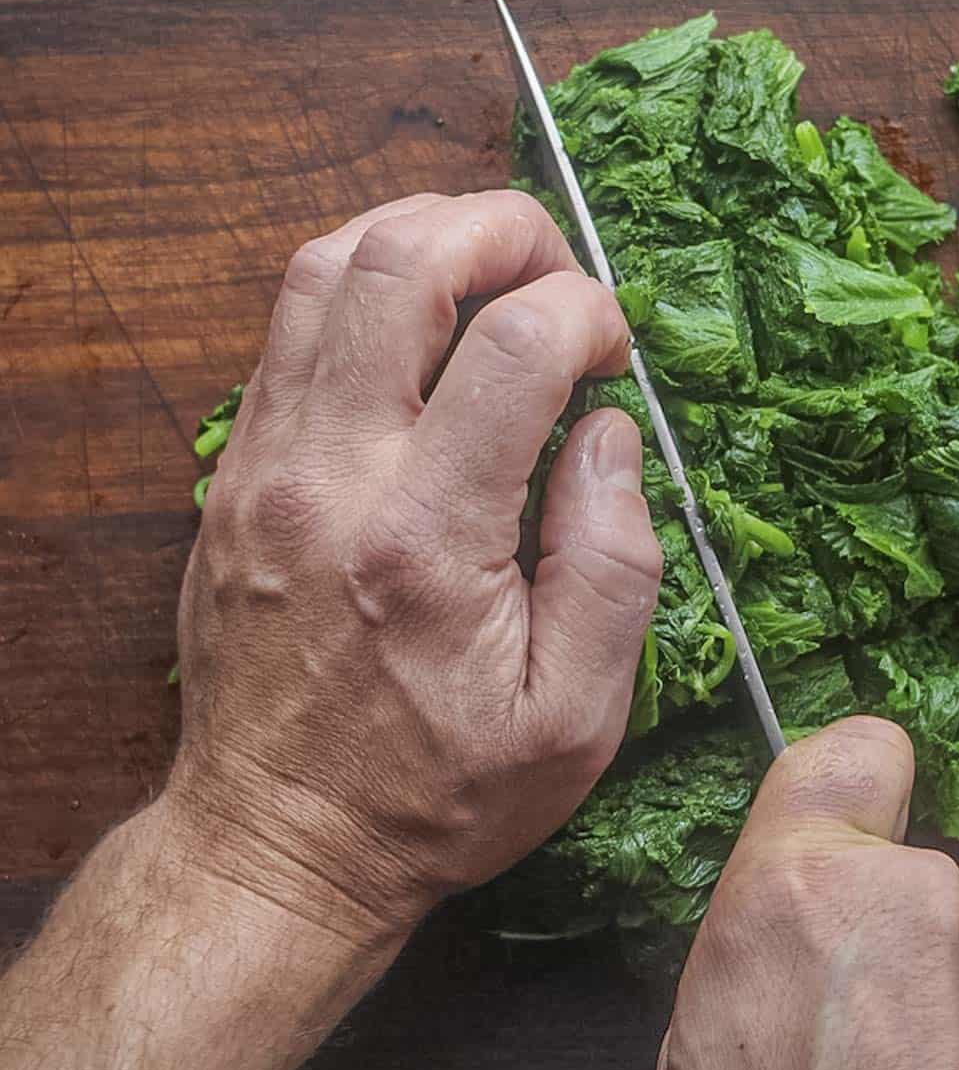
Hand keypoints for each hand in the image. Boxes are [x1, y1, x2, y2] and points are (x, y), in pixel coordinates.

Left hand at [169, 191, 661, 944]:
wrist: (279, 841)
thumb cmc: (434, 793)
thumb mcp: (576, 718)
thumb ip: (613, 563)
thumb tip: (609, 432)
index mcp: (428, 538)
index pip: (514, 341)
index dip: (587, 311)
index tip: (612, 354)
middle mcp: (331, 476)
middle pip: (401, 260)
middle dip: (503, 229)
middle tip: (556, 273)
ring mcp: (266, 465)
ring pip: (323, 266)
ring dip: (420, 234)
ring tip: (488, 272)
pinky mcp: (234, 472)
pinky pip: (285, 325)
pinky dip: (359, 285)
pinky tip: (415, 324)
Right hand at [652, 717, 958, 1069]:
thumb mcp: (693, 1066)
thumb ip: (745, 956)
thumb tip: (774, 940)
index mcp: (803, 889)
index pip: (849, 751)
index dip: (849, 780)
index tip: (849, 829)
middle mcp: (919, 895)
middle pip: (902, 882)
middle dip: (882, 944)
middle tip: (856, 1043)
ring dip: (946, 1008)